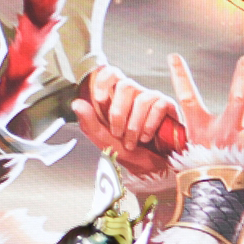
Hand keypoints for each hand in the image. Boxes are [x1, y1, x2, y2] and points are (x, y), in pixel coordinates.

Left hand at [74, 65, 180, 181]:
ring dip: (134, 125)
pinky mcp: (167, 106)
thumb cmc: (130, 153)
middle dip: (119, 113)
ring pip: (141, 98)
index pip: (111, 74)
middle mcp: (135, 94)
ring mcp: (152, 99)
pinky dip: (149, 125)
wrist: (153, 170)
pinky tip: (147, 137)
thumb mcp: (105, 141)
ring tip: (133, 142)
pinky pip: (158, 106)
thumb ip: (90, 124)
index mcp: (117, 98)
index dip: (104, 81)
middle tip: (117, 133)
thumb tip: (76, 103)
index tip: (99, 99)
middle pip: (125, 85)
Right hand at [165, 54, 243, 181]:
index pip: (187, 99)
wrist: (216, 207)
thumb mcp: (195, 163)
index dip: (180, 76)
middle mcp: (224, 133)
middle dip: (242, 78)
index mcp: (202, 133)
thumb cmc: (204, 185)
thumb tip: (213, 148)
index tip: (174, 55)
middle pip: (237, 99)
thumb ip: (205, 150)